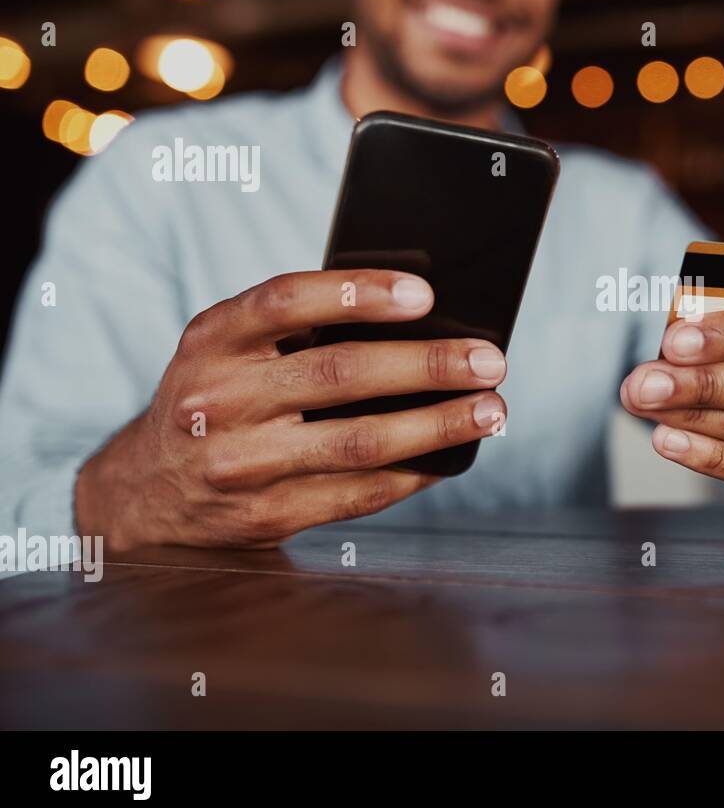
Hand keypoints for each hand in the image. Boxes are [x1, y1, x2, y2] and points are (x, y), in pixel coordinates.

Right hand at [75, 270, 506, 550]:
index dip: (358, 292)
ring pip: (358, 443)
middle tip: (490, 359)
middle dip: (428, 366)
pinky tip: (451, 456)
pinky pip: (357, 494)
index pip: (286, 301)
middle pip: (339, 375)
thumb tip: (422, 320)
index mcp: (212, 341)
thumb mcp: (231, 349)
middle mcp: (218, 400)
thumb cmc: (219, 397)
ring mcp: (239, 464)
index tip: (425, 293)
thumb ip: (298, 329)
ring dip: (437, 426)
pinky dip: (414, 473)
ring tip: (491, 410)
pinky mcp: (264, 515)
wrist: (148, 491)